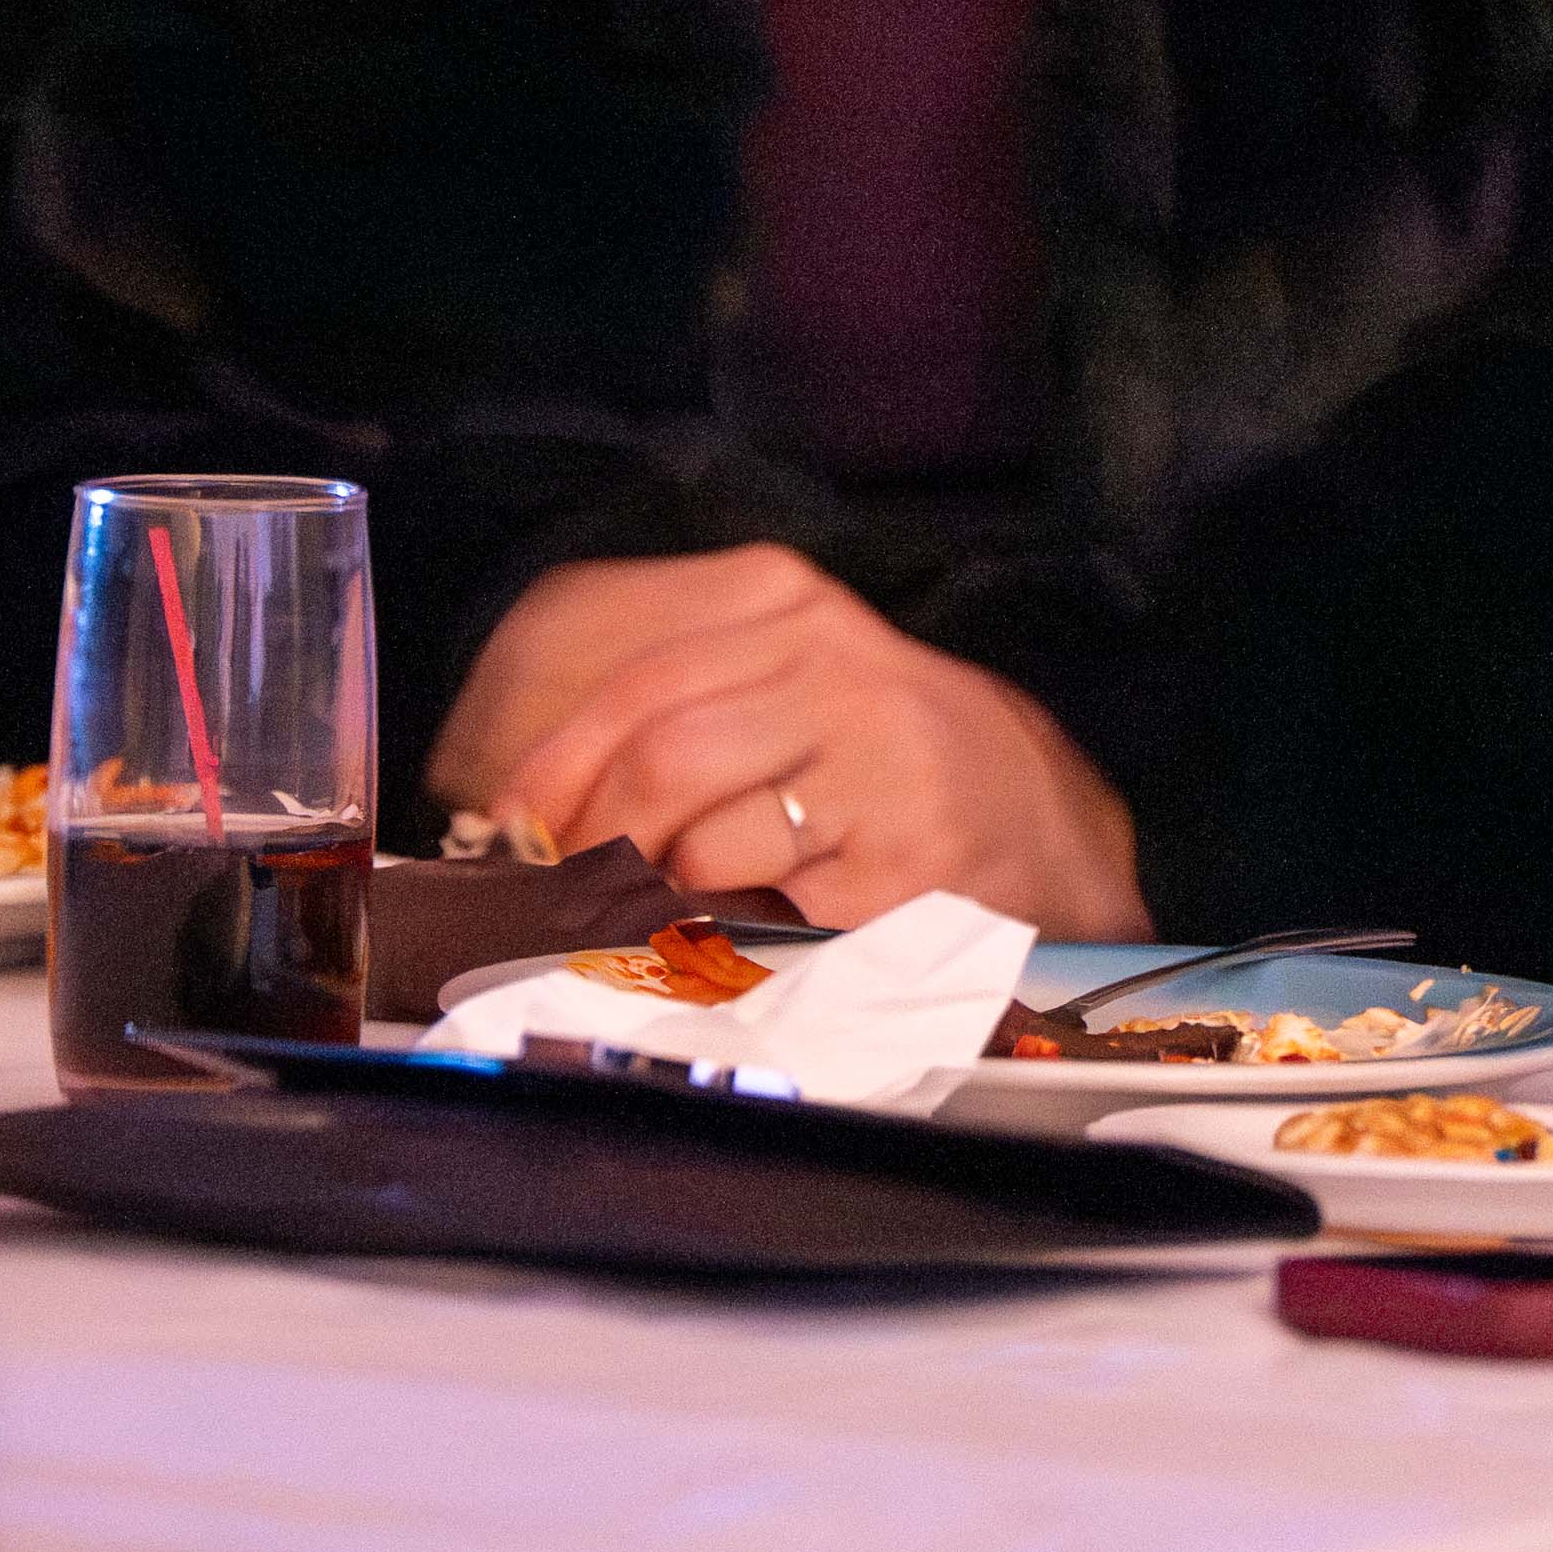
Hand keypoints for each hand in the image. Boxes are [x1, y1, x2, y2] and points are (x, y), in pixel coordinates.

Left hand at [436, 545, 1147, 936]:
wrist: (1040, 823)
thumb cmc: (882, 766)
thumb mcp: (787, 690)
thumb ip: (676, 714)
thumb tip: (527, 806)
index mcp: (794, 613)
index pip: (634, 687)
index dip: (551, 771)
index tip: (512, 832)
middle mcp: (840, 671)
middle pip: (658, 758)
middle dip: (590, 843)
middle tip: (565, 896)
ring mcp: (879, 766)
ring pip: (700, 838)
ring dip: (649, 899)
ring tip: (646, 921)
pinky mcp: (903, 862)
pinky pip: (764, 912)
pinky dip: (722, 938)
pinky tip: (732, 938)